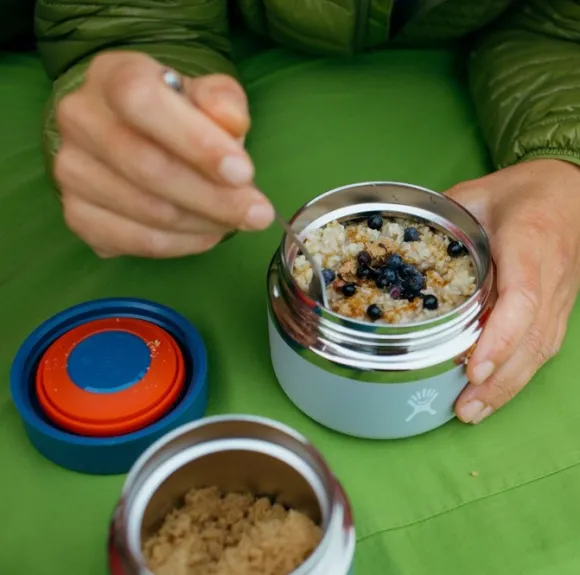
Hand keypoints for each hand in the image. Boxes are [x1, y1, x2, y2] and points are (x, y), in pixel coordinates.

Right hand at [54, 51, 273, 257]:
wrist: (133, 133)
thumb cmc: (176, 114)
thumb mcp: (206, 94)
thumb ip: (222, 101)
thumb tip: (232, 122)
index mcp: (111, 76)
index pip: (142, 101)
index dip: (195, 141)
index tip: (243, 173)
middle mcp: (80, 121)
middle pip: (147, 167)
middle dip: (214, 198)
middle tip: (257, 213)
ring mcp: (73, 172)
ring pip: (146, 211)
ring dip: (204, 224)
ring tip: (236, 221)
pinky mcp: (78, 215)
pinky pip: (136, 242)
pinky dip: (182, 245)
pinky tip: (207, 234)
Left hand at [445, 159, 579, 423]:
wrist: (572, 191)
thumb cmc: (523, 191)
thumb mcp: (475, 195)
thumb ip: (439, 222)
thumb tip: (399, 248)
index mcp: (529, 245)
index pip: (522, 299)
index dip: (500, 337)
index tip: (475, 369)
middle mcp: (550, 278)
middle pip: (532, 338)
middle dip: (499, 380)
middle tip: (465, 409)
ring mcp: (560, 297)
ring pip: (540, 349)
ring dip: (508, 386)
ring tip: (474, 411)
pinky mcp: (559, 307)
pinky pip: (543, 345)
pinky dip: (519, 373)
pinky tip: (495, 392)